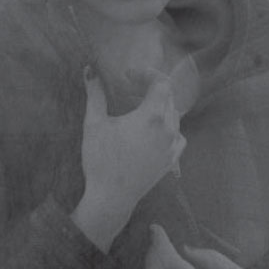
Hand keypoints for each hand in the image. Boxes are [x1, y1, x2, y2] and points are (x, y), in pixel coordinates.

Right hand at [79, 70, 184, 216]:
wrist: (112, 197)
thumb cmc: (101, 160)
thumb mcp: (94, 124)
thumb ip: (95, 94)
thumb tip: (89, 70)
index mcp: (151, 116)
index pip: (161, 83)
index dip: (147, 74)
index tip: (129, 75)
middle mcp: (168, 129)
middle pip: (168, 97)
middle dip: (151, 88)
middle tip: (130, 87)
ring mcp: (172, 145)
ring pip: (174, 115)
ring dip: (160, 106)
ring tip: (139, 107)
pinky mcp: (172, 159)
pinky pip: (178, 135)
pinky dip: (168, 127)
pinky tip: (154, 130)